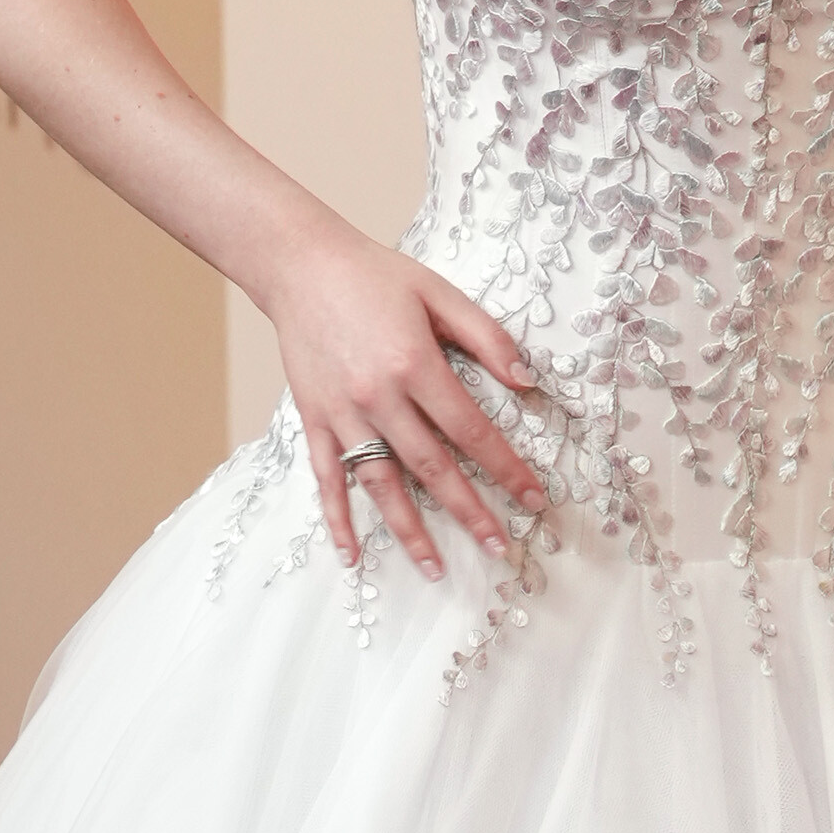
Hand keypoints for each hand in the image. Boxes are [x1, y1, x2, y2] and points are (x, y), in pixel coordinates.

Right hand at [263, 215, 542, 582]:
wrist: (300, 264)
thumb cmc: (375, 276)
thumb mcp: (440, 294)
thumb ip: (487, 338)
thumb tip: (528, 383)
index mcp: (415, 365)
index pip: (472, 431)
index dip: (506, 469)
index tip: (533, 499)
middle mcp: (378, 397)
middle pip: (432, 469)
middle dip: (469, 512)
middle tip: (499, 547)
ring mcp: (342, 413)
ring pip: (380, 484)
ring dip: (408, 531)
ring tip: (433, 568)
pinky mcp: (314, 419)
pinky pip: (326, 478)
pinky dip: (337, 519)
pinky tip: (351, 554)